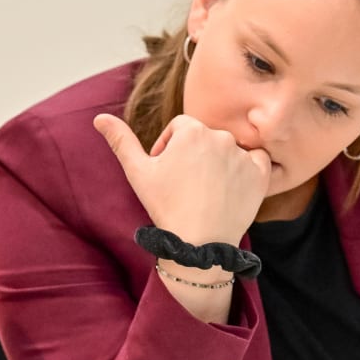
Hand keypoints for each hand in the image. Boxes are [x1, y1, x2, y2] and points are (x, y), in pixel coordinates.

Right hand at [93, 112, 269, 246]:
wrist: (199, 242)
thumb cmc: (166, 206)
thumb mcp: (137, 172)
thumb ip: (120, 140)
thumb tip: (99, 117)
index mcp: (191, 130)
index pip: (180, 128)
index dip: (169, 147)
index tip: (165, 172)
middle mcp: (220, 136)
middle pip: (204, 138)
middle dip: (193, 155)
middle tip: (184, 185)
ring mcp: (242, 154)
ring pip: (227, 150)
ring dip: (217, 163)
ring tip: (205, 191)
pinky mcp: (260, 173)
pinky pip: (255, 160)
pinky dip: (245, 170)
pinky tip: (230, 188)